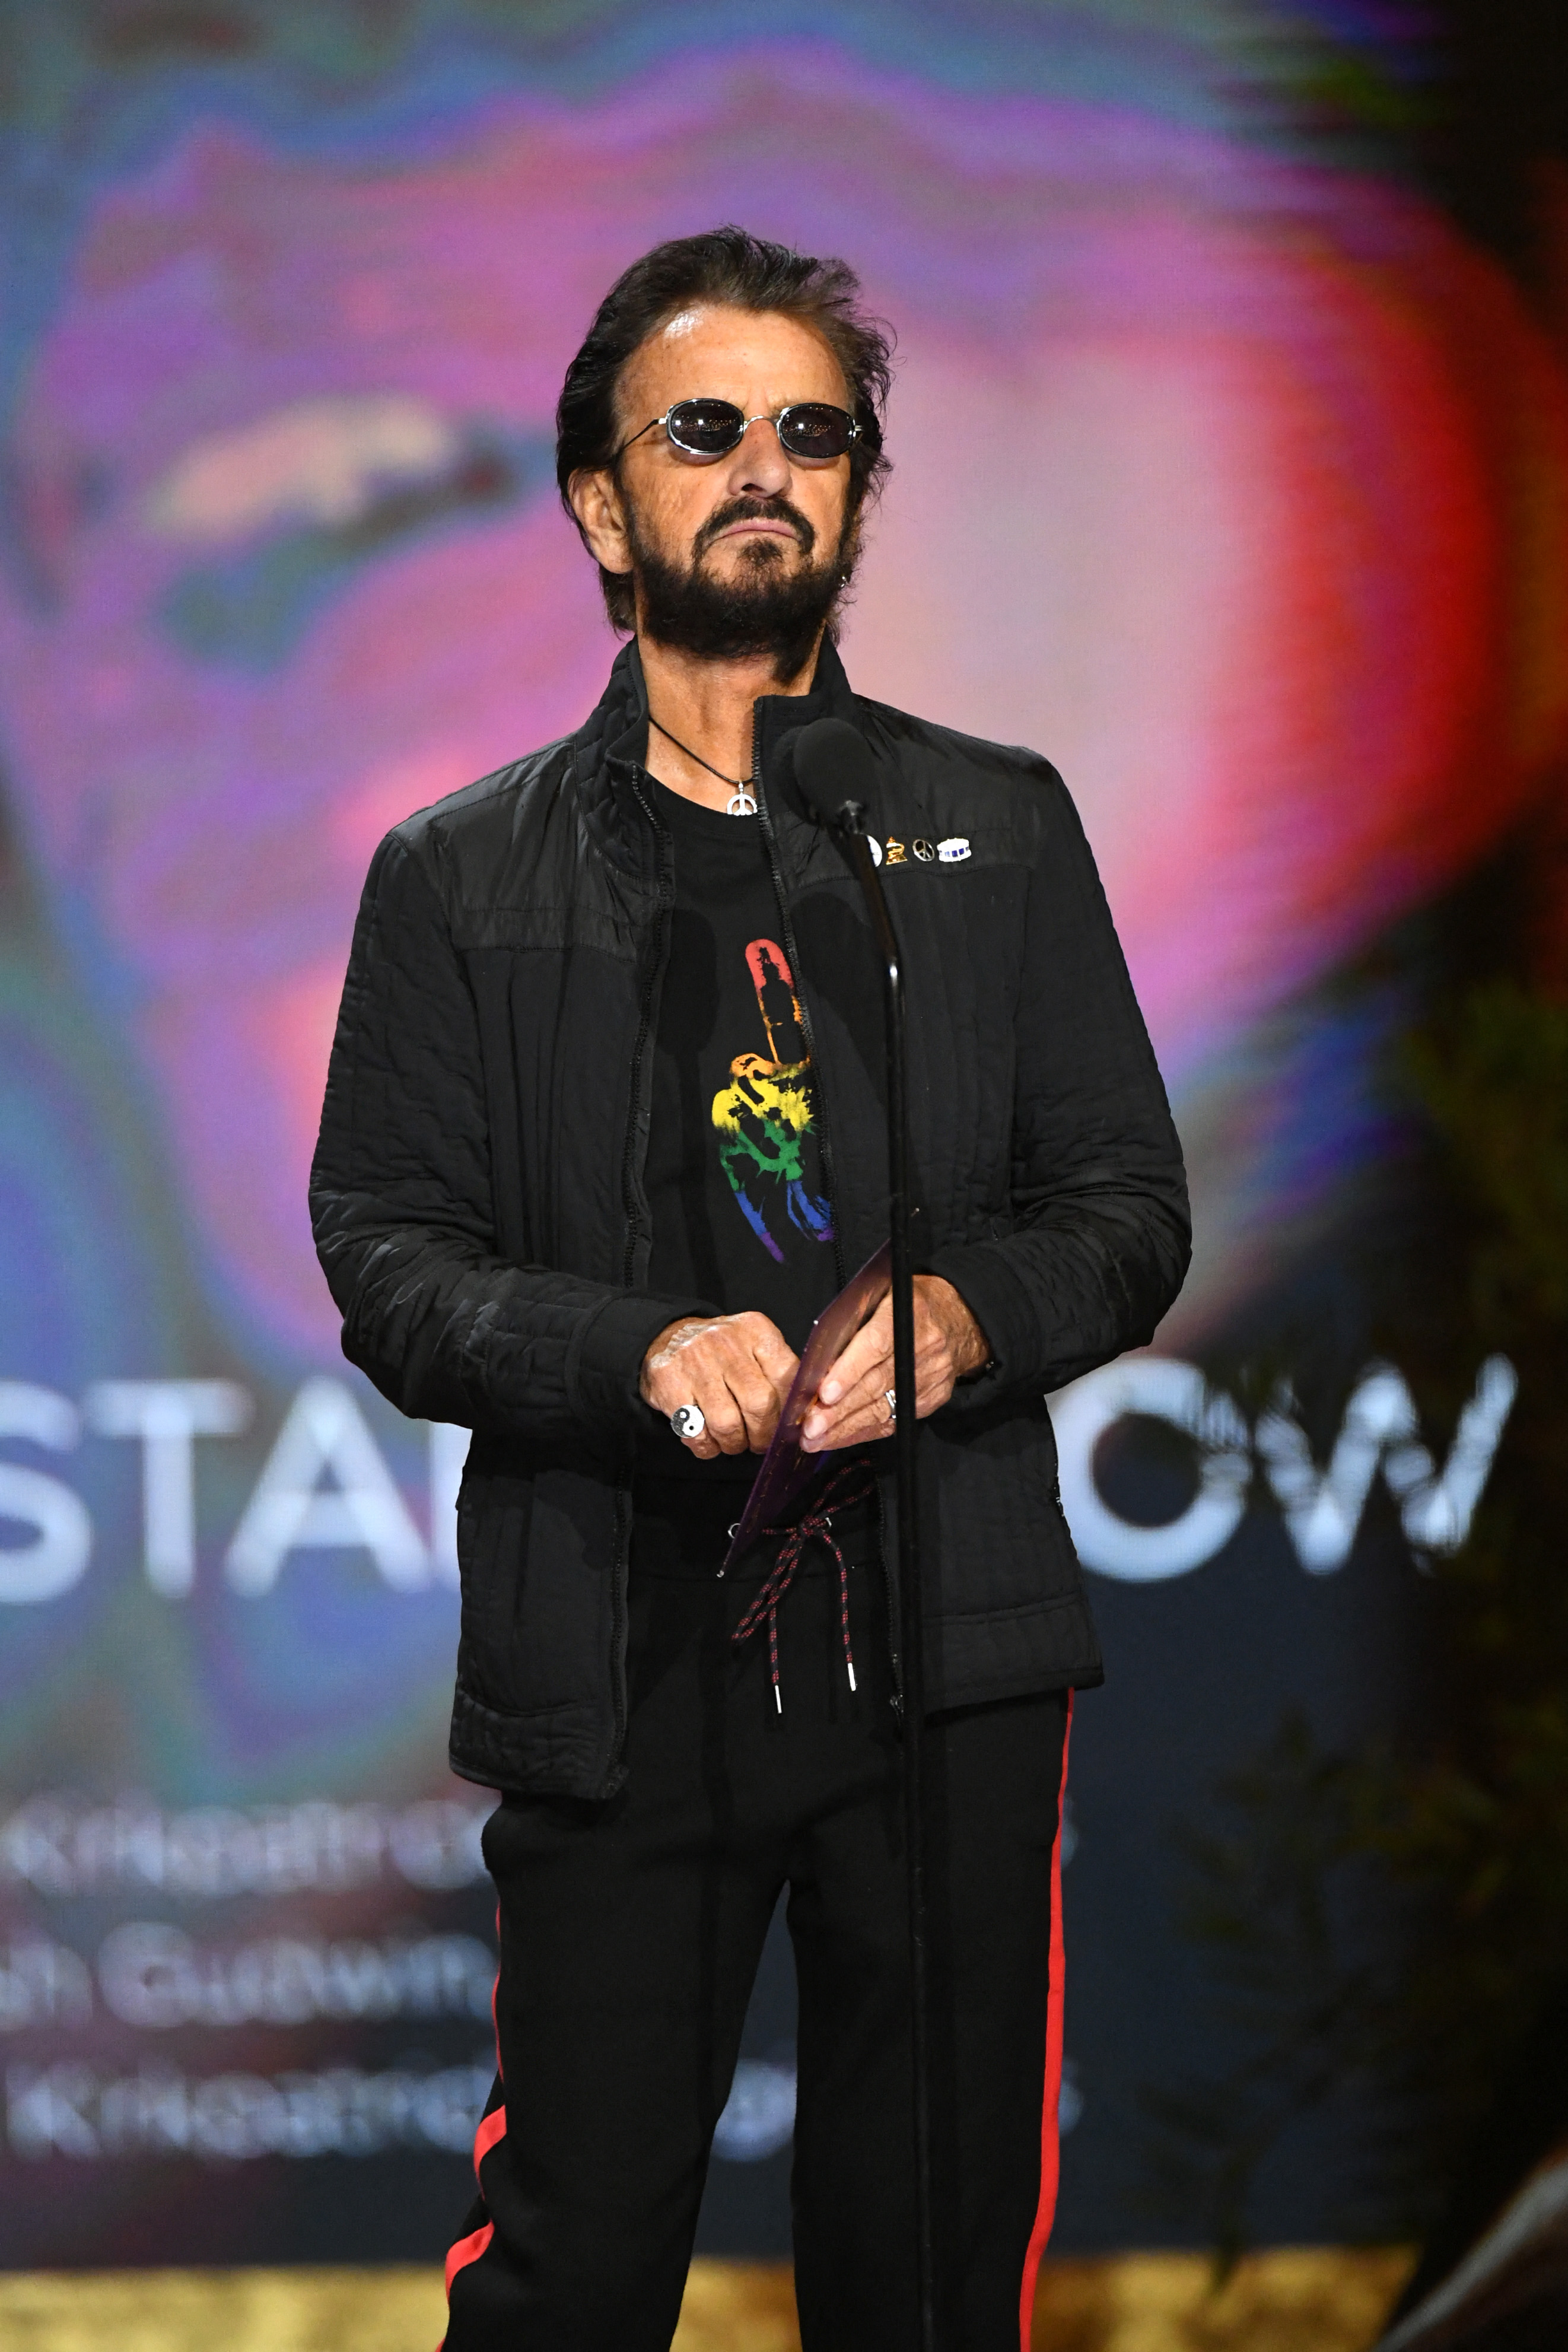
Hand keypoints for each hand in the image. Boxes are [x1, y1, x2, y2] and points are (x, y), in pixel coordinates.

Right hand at [641, 1312, 799, 1459]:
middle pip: (759, 1404)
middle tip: (760, 1443)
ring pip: (727, 1423)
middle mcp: (726, 1343)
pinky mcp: (669, 1383)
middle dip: (763, 1435)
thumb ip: (781, 1374)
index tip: (788, 1428)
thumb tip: (808, 1414)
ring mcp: (695, 1362)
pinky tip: (710, 1442)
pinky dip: (706, 1447)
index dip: (791, 1413)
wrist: (669, 1336)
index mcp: (756, 1331)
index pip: (787, 1378)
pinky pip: (695, 1431)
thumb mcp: (755, 1346)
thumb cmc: (723, 1351)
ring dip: (734, 1443)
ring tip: (734, 1442)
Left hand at [800, 1276, 989, 1452]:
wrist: (961, 1318)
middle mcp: (922, 1347)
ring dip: (846, 1428)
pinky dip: (864, 1432)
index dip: (849, 1371)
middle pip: (876, 1384)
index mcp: (907, 1313)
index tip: (825, 1394)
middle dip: (839, 1411)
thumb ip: (855, 1319)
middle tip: (808, 1428)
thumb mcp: (885, 1293)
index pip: (875, 1345)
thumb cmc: (910, 1303)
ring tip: (814, 1439)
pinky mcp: (932, 1398)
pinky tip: (839, 1439)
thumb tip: (817, 1356)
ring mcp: (930, 1376)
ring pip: (883, 1408)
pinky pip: (894, 1420)